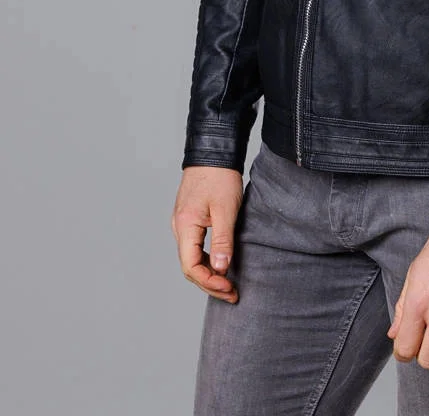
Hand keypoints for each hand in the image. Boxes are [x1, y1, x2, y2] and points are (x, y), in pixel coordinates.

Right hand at [171, 165, 243, 302]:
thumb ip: (222, 241)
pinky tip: (220, 265)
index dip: (210, 282)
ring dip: (208, 274)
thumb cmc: (220, 177)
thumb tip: (220, 269)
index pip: (190, 267)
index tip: (229, 289)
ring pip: (191, 258)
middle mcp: (179, 228)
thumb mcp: (226, 210)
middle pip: (189, 267)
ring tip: (228, 285)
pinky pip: (194, 248)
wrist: (213, 151)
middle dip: (210, 283)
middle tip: (232, 294)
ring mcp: (183, 224)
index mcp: (185, 226)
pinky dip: (206, 261)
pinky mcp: (190, 219)